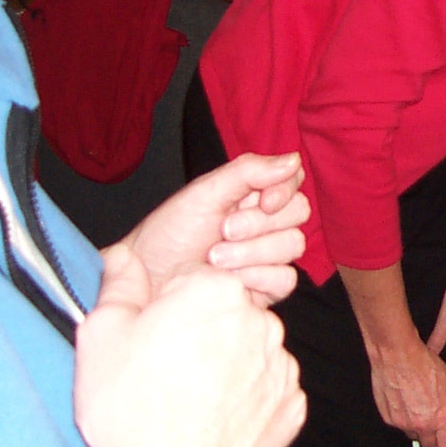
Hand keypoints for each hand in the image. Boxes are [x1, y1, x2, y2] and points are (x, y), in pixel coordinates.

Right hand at [73, 245, 305, 446]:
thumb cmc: (130, 409)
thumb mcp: (101, 336)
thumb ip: (118, 286)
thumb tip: (122, 255)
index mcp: (216, 292)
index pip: (194, 281)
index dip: (167, 309)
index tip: (150, 338)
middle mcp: (261, 322)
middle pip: (228, 316)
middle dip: (202, 335)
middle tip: (165, 375)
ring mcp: (283, 367)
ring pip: (250, 354)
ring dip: (227, 368)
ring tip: (188, 405)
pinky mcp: (292, 407)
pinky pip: (267, 394)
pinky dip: (246, 404)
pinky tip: (214, 423)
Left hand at [120, 152, 307, 305]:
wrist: (147, 280)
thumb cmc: (169, 234)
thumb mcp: (203, 194)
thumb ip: (248, 171)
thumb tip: (294, 158)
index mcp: (253, 194)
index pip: (293, 181)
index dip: (284, 191)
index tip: (262, 201)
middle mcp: (266, 223)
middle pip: (298, 213)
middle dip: (257, 223)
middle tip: (222, 231)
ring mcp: (269, 256)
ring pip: (292, 245)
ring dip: (250, 252)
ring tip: (215, 258)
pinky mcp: (267, 288)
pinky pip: (285, 279)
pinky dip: (257, 277)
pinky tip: (230, 279)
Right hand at [367, 336, 445, 446]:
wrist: (397, 355)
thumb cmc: (422, 363)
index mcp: (441, 417)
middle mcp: (422, 424)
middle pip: (429, 446)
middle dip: (433, 438)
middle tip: (434, 424)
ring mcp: (403, 423)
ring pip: (413, 435)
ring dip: (418, 428)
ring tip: (418, 406)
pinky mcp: (388, 418)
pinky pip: (399, 425)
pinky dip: (403, 418)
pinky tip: (406, 400)